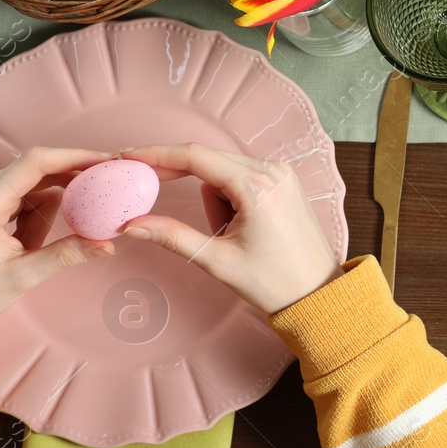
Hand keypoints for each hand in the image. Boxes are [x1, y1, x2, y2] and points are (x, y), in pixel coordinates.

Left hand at [0, 147, 117, 337]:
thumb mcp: (22, 277)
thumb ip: (66, 255)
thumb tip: (106, 244)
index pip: (36, 162)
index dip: (75, 156)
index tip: (107, 161)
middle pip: (40, 172)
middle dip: (67, 190)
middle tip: (95, 206)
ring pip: (35, 185)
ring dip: (46, 212)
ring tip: (30, 246)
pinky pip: (24, 194)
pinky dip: (35, 214)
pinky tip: (26, 240)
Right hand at [119, 144, 342, 314]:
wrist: (317, 292)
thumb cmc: (274, 281)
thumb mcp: (217, 260)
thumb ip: (172, 236)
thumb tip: (132, 224)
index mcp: (257, 186)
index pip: (196, 156)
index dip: (158, 154)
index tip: (129, 155)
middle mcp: (273, 171)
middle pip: (208, 161)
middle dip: (181, 179)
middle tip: (147, 189)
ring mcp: (281, 173)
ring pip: (223, 172)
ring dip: (214, 200)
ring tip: (229, 236)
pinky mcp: (284, 181)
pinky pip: (242, 178)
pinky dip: (229, 198)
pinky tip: (239, 227)